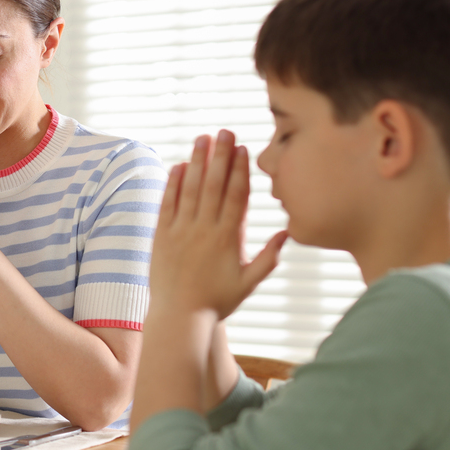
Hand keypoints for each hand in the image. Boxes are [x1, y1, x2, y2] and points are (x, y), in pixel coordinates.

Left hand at [149, 130, 286, 319]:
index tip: (243, 148)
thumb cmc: (218, 302)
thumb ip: (268, 257)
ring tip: (202, 138)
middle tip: (224, 131)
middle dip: (219, 156)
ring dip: (197, 162)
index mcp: (228, 239)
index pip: (236, 196)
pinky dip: (173, 184)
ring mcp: (181, 231)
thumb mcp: (249, 282)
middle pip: (213, 185)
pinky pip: (167, 204)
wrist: (180, 317)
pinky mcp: (162, 236)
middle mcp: (204, 230)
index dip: (239, 170)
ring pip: (190, 189)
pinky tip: (179, 165)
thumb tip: (287, 233)